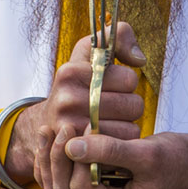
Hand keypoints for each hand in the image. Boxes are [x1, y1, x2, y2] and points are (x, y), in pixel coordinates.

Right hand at [4, 22, 145, 186]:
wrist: (48, 123)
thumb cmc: (77, 83)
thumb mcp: (89, 51)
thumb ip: (118, 35)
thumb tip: (139, 60)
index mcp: (71, 72)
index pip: (128, 78)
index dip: (127, 82)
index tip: (113, 84)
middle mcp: (67, 100)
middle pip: (133, 105)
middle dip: (130, 105)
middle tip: (115, 105)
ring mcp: (72, 129)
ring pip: (131, 129)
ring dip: (128, 126)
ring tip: (111, 120)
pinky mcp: (80, 153)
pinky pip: (121, 148)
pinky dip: (122, 144)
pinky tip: (109, 136)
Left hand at [38, 128, 187, 188]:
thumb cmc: (176, 159)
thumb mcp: (145, 153)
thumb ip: (109, 150)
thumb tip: (71, 145)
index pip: (79, 188)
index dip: (76, 155)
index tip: (85, 125)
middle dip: (55, 159)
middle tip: (60, 126)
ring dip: (50, 160)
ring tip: (49, 130)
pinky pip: (64, 182)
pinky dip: (57, 163)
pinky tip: (54, 140)